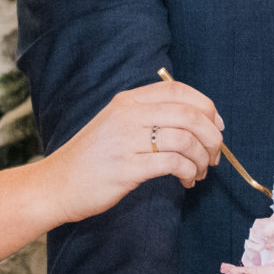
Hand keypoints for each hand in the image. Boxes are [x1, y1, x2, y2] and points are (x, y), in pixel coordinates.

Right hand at [43, 81, 223, 219]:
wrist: (56, 184)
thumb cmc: (91, 159)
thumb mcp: (116, 124)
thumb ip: (148, 116)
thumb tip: (196, 122)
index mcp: (127, 100)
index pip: (177, 90)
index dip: (205, 106)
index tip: (216, 126)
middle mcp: (128, 115)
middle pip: (189, 114)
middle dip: (212, 136)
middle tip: (215, 155)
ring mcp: (127, 141)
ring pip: (186, 140)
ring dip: (203, 158)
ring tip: (200, 172)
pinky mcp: (128, 168)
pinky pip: (174, 164)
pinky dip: (189, 172)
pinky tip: (187, 180)